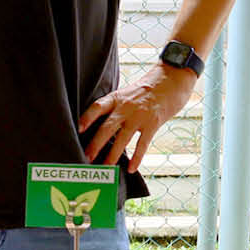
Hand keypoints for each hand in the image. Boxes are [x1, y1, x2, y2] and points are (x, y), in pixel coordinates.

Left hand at [77, 64, 196, 171]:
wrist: (172, 80)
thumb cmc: (146, 89)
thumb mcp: (126, 93)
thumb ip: (114, 107)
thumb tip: (100, 125)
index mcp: (116, 98)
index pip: (97, 107)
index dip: (87, 118)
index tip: (78, 129)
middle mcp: (125, 107)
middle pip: (107, 127)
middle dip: (95, 144)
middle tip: (86, 157)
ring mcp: (139, 116)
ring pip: (122, 138)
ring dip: (112, 155)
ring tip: (105, 168)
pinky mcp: (153, 123)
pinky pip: (142, 144)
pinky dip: (136, 158)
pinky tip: (131, 169)